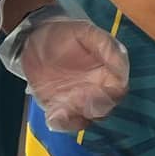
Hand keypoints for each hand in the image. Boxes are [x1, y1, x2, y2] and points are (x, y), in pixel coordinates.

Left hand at [1, 14, 128, 129]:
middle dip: (94, 107)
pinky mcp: (59, 108)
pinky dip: (62, 123)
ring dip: (79, 117)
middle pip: (105, 108)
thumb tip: (121, 65)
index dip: (112, 94)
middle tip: (78, 99)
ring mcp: (77, 100)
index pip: (119, 90)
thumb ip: (105, 45)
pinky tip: (54, 115)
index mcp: (107, 72)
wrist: (32, 38)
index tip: (100, 89)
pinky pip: (65, 123)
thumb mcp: (85, 32)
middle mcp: (96, 89)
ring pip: (87, 119)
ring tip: (64, 106)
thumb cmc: (62, 33)